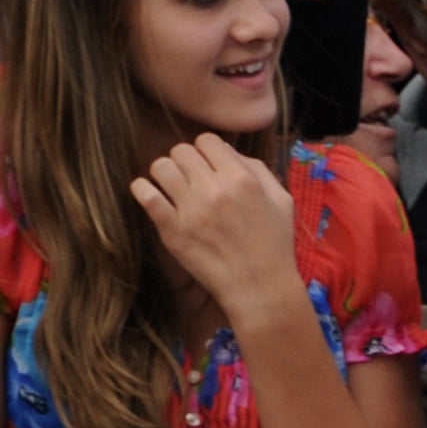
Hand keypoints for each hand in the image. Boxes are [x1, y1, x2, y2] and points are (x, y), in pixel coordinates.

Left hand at [131, 135, 301, 321]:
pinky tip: (153, 196)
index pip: (207, 140)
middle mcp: (215, 189)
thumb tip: (230, 153)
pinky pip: (145, 193)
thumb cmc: (274, 245)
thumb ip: (259, 170)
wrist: (260, 287)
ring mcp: (191, 209)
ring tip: (173, 188)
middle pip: (181, 150)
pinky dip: (144, 189)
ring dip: (165, 173)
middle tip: (191, 178)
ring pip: (160, 166)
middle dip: (185, 161)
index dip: (207, 150)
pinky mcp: (172, 228)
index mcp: (242, 179)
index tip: (209, 165)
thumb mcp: (282, 201)